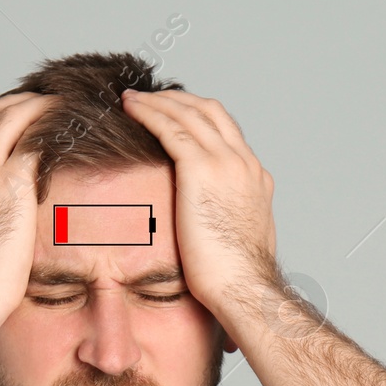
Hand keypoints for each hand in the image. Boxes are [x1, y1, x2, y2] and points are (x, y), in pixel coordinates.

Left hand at [119, 89, 279, 321]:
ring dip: (158, 100)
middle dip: (178, 99)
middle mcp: (244, 163)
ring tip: (132, 98)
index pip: (226, 132)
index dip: (198, 117)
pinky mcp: (201, 169)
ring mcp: (226, 162)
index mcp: (255, 178)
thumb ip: (227, 223)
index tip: (175, 116)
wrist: (244, 287)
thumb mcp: (237, 241)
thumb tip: (214, 231)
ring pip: (189, 112)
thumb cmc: (237, 280)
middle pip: (210, 111)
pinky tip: (130, 109)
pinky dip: (149, 112)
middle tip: (150, 98)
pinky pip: (170, 127)